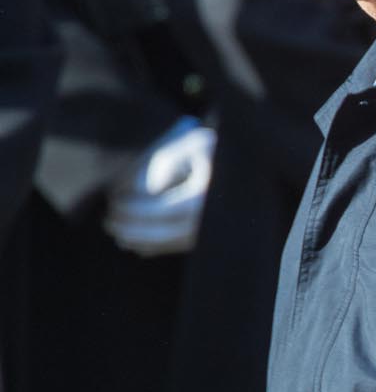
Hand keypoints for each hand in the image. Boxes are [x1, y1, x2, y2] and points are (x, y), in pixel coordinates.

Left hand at [104, 117, 214, 255]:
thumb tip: (147, 191)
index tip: (114, 200)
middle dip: (132, 229)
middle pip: (162, 232)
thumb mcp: (193, 144)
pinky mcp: (213, 236)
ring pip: (170, 243)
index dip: (133, 208)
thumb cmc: (218, 150)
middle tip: (109, 221)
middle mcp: (210, 219)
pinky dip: (158, 248)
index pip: (160, 208)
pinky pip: (180, 247)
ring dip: (141, 241)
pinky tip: (138, 246)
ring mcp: (212, 230)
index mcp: (204, 195)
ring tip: (119, 235)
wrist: (250, 165)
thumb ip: (165, 162)